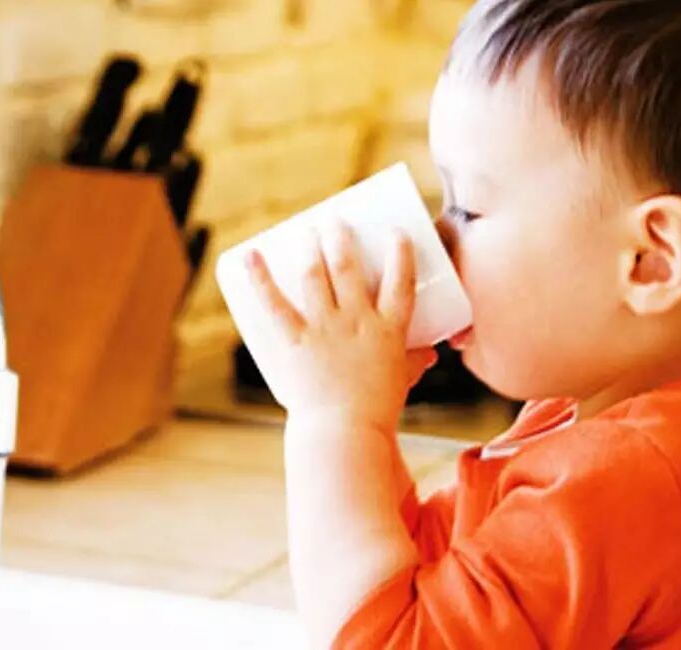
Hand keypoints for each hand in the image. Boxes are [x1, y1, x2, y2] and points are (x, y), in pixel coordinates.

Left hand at [245, 221, 436, 433]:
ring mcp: (325, 329)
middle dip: (341, 239)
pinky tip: (251, 255)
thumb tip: (429, 354)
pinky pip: (274, 304)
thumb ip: (414, 362)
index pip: (400, 281)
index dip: (400, 252)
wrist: (345, 434)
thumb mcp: (402, 381)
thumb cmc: (376, 411)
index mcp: (388, 330)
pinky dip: (260, 277)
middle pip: (349, 268)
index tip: (396, 232)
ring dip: (311, 248)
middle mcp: (358, 322)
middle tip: (335, 223)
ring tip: (308, 231)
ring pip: (316, 276)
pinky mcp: (296, 342)